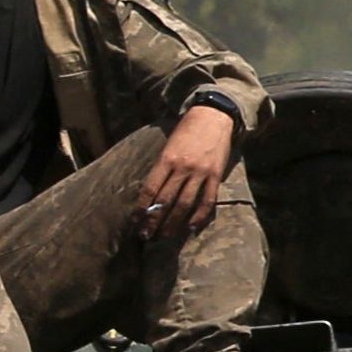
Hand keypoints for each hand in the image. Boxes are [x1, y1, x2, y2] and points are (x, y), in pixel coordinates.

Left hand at [136, 104, 234, 238]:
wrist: (213, 115)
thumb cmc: (186, 131)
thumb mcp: (168, 145)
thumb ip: (161, 168)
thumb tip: (150, 194)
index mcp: (167, 158)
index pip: (150, 189)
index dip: (141, 208)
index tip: (135, 221)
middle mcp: (183, 167)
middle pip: (165, 201)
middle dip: (153, 221)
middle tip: (146, 236)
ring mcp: (201, 172)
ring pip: (185, 204)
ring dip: (173, 223)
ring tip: (164, 236)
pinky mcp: (216, 175)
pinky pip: (207, 201)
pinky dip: (199, 216)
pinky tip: (190, 227)